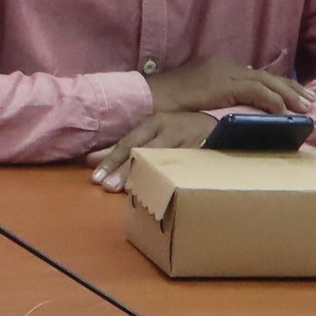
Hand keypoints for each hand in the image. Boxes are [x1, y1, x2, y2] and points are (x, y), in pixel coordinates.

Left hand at [94, 110, 222, 186]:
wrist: (225, 128)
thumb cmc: (181, 132)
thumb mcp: (152, 134)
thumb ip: (121, 149)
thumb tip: (90, 160)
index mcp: (156, 123)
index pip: (128, 143)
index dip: (111, 159)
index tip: (95, 177)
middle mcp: (171, 130)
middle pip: (144, 151)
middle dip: (125, 170)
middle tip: (108, 186)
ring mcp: (189, 143)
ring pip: (165, 160)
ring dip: (146, 176)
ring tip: (130, 191)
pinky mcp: (204, 156)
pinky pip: (186, 169)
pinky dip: (173, 180)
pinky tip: (163, 192)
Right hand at [144, 57, 312, 117]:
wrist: (147, 98)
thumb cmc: (165, 105)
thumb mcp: (195, 100)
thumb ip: (215, 101)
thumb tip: (233, 112)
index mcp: (217, 68)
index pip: (254, 75)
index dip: (277, 86)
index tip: (294, 96)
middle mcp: (224, 66)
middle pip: (265, 76)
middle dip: (290, 88)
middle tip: (311, 98)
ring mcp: (223, 73)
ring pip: (265, 81)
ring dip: (288, 94)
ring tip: (306, 106)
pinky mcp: (223, 84)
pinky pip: (255, 91)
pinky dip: (272, 100)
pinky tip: (284, 110)